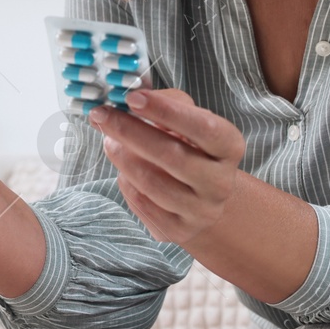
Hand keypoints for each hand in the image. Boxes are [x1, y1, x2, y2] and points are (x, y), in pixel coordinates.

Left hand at [90, 88, 245, 245]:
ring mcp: (201, 211)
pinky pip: (142, 202)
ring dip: (122, 157)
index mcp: (228, 147)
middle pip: (172, 156)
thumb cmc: (189, 146)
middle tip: (101, 115)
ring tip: (109, 140)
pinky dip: (125, 181)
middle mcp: (221, 182)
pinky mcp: (178, 230)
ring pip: (152, 182)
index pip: (203, 127)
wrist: (200, 196)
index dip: (167, 111)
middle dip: (130, 132)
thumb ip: (166, 102)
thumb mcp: (187, 118)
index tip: (132, 97)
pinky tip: (123, 169)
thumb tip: (130, 98)